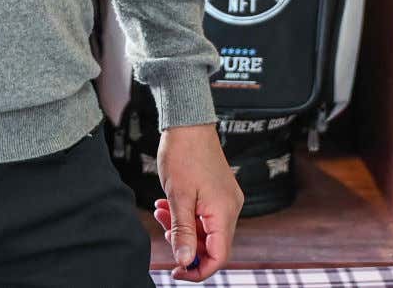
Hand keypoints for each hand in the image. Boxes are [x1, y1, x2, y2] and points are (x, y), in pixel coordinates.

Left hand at [151, 123, 241, 280]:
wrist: (188, 121)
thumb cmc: (183, 154)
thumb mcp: (178, 197)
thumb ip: (183, 232)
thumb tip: (185, 261)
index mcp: (224, 212)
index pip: (219, 256)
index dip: (198, 270)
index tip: (177, 271)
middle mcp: (231, 207)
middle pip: (213, 245)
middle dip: (186, 245)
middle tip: (163, 233)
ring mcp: (226, 199)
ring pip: (207, 229)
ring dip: (184, 229)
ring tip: (162, 215)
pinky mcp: (219, 192)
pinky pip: (205, 215)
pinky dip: (188, 216)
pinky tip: (169, 206)